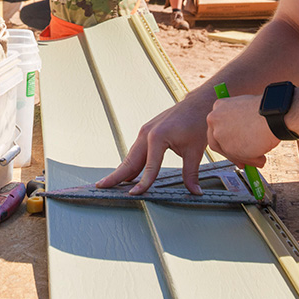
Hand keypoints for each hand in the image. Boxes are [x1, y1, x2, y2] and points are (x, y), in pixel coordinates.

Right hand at [97, 92, 215, 194]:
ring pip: (130, 156)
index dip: (143, 183)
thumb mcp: (195, 150)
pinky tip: (126, 175)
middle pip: (129, 160)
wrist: (196, 105)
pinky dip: (129, 163)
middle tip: (102, 186)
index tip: (134, 194)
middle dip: (115, 175)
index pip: (149, 167)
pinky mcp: (146, 133)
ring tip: (109, 183)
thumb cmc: (196, 123)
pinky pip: (135, 151)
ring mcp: (145, 132)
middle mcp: (147, 133)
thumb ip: (191, 173)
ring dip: (120, 170)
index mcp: (158, 137)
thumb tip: (195, 192)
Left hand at [206, 95, 276, 168]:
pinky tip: (260, 157)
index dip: (227, 138)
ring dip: (244, 156)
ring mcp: (219, 133)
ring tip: (259, 157)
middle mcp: (215, 119)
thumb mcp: (246, 111)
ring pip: (228, 150)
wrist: (273, 114)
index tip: (235, 144)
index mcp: (219, 106)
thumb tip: (242, 136)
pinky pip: (236, 158)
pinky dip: (249, 160)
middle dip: (231, 151)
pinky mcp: (226, 146)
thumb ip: (239, 123)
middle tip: (243, 158)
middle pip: (217, 140)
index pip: (217, 126)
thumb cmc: (265, 111)